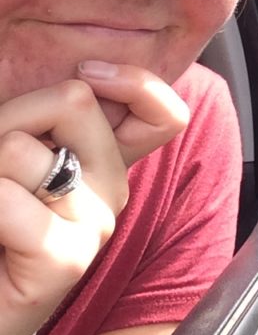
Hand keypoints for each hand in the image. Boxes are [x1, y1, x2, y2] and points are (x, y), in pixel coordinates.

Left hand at [0, 66, 188, 334]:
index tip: (87, 74)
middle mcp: (111, 187)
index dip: (136, 82)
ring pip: (20, 147)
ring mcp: (94, 224)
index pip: (164, 113)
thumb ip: (45, 119)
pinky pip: (6, 199)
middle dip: (10, 115)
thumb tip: (72, 75)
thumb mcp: (21, 153)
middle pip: (75, 99)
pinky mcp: (65, 260)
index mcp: (106, 157)